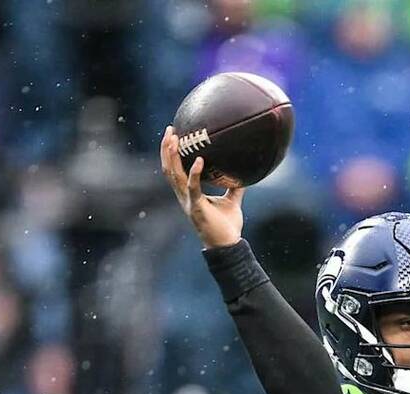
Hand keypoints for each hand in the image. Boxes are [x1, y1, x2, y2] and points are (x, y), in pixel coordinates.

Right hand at [161, 126, 244, 249]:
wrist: (228, 247)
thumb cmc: (228, 227)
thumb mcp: (232, 202)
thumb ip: (234, 187)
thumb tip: (242, 173)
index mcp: (189, 194)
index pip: (174, 170)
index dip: (171, 154)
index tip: (173, 136)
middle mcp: (184, 196)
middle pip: (169, 169)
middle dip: (166, 149)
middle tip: (170, 130)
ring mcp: (188, 202)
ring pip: (174, 175)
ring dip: (173, 156)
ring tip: (175, 139)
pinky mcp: (196, 207)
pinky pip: (193, 187)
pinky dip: (195, 173)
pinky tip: (199, 159)